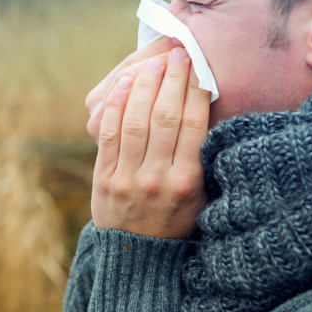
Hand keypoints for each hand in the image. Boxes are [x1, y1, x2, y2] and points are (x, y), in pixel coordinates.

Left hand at [91, 47, 210, 238]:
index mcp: (188, 181)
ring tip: (154, 63)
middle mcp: (158, 177)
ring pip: (135, 119)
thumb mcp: (202, 196)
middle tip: (179, 54)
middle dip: (172, 79)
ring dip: (145, 85)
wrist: (140, 257)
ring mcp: (127, 177)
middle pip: (165, 116)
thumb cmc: (178, 220)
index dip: (196, 90)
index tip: (199, 67)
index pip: (194, 124)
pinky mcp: (104, 177)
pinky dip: (115, 105)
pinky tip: (124, 83)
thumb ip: (204, 159)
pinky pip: (108, 133)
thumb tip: (207, 113)